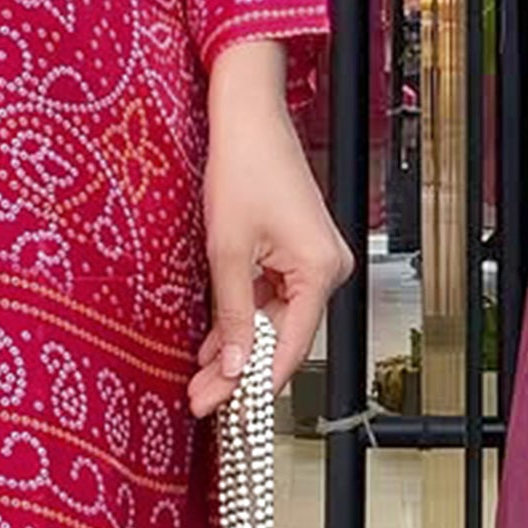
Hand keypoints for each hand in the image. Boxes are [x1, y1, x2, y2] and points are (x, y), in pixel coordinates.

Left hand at [189, 39, 353, 413]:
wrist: (249, 119)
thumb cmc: (243, 168)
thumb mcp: (227, 251)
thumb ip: (232, 314)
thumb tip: (233, 366)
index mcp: (319, 270)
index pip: (290, 346)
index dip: (256, 383)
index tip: (226, 409)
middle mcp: (327, 269)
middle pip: (281, 336)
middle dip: (239, 369)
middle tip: (202, 399)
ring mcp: (314, 262)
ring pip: (273, 320)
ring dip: (237, 347)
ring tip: (200, 380)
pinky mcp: (297, 254)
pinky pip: (271, 298)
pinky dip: (243, 318)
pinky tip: (215, 345)